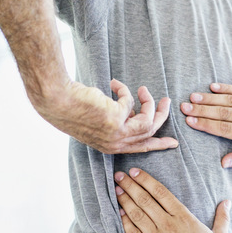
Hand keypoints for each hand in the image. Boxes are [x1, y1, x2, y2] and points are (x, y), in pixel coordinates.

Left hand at [36, 79, 177, 153]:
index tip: (173, 143)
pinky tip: (113, 83)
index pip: (141, 148)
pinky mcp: (117, 118)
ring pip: (147, 119)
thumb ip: (118, 121)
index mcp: (111, 147)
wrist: (58, 101)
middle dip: (162, 116)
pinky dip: (124, 90)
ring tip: (143, 89)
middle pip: (150, 132)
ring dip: (149, 102)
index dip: (159, 144)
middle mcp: (116, 143)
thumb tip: (133, 112)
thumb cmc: (74, 109)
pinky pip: (130, 101)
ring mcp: (117, 132)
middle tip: (166, 101)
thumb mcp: (100, 121)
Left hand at [114, 168, 230, 232]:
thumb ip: (222, 217)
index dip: (146, 180)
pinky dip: (125, 222)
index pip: (160, 192)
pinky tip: (119, 213)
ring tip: (116, 190)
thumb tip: (227, 202)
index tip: (135, 172)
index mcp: (183, 217)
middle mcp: (167, 224)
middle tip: (119, 176)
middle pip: (145, 200)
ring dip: (125, 200)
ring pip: (136, 214)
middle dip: (130, 186)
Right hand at [180, 83, 231, 167]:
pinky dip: (226, 88)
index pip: (224, 128)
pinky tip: (212, 86)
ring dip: (209, 98)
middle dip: (201, 109)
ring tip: (192, 96)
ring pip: (229, 99)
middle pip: (222, 112)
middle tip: (183, 107)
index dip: (205, 124)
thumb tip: (222, 163)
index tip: (189, 121)